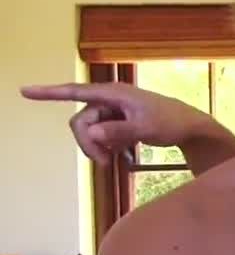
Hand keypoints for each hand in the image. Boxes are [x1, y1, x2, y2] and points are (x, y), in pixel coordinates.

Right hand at [21, 82, 206, 164]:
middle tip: (104, 163)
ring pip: (89, 132)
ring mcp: (112, 111)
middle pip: (80, 122)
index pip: (76, 91)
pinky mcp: (116, 121)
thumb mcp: (146, 129)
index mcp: (114, 93)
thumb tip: (92, 132)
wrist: (189, 128)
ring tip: (114, 159)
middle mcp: (109, 99)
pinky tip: (122, 153)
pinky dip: (106, 147)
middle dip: (88, 143)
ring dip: (97, 148)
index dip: (49, 92)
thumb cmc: (171, 122)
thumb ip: (119, 131)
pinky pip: (99, 136)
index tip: (25, 91)